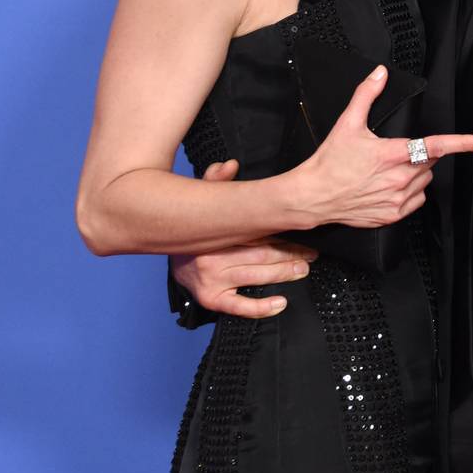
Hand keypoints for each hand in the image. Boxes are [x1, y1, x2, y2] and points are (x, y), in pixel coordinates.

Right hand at [172, 159, 318, 317]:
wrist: (160, 245)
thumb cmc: (191, 224)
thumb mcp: (200, 197)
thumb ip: (215, 180)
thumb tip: (230, 165)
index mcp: (215, 231)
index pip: (256, 230)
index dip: (281, 230)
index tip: (301, 228)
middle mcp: (213, 256)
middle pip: (261, 254)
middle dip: (291, 252)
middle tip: (312, 252)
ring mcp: (211, 279)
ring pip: (257, 276)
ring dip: (284, 273)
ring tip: (303, 268)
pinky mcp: (210, 298)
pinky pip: (239, 307)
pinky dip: (261, 307)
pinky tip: (281, 303)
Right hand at [289, 66, 472, 229]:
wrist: (315, 196)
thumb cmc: (330, 162)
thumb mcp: (347, 124)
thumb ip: (366, 95)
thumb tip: (379, 74)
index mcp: (393, 154)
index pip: (436, 146)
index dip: (463, 143)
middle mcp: (399, 178)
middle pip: (429, 163)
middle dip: (420, 155)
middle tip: (395, 153)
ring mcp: (397, 198)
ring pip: (424, 182)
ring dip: (416, 174)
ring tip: (388, 171)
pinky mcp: (393, 215)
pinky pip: (417, 200)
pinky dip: (410, 192)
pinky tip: (389, 187)